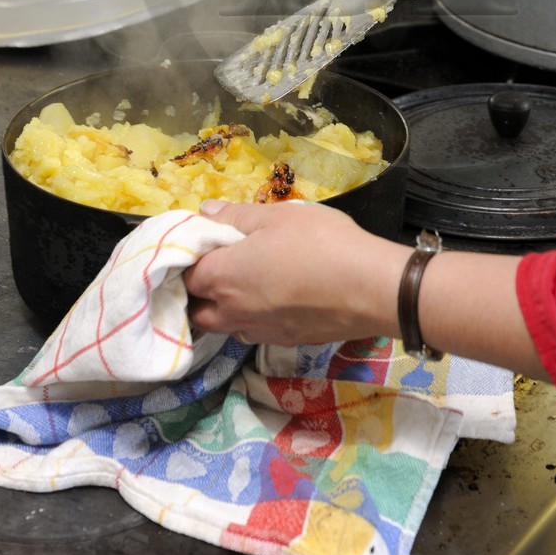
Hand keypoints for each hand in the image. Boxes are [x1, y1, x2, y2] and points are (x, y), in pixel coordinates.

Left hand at [183, 200, 408, 346]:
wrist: (369, 288)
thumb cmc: (321, 243)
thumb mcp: (278, 216)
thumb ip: (236, 216)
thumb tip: (206, 212)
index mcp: (224, 277)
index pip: (186, 275)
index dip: (189, 259)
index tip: (204, 244)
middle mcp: (233, 311)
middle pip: (196, 310)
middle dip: (198, 291)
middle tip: (217, 267)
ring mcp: (258, 331)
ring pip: (224, 326)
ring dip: (223, 309)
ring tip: (242, 285)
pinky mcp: (283, 342)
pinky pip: (252, 332)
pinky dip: (251, 319)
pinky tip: (271, 300)